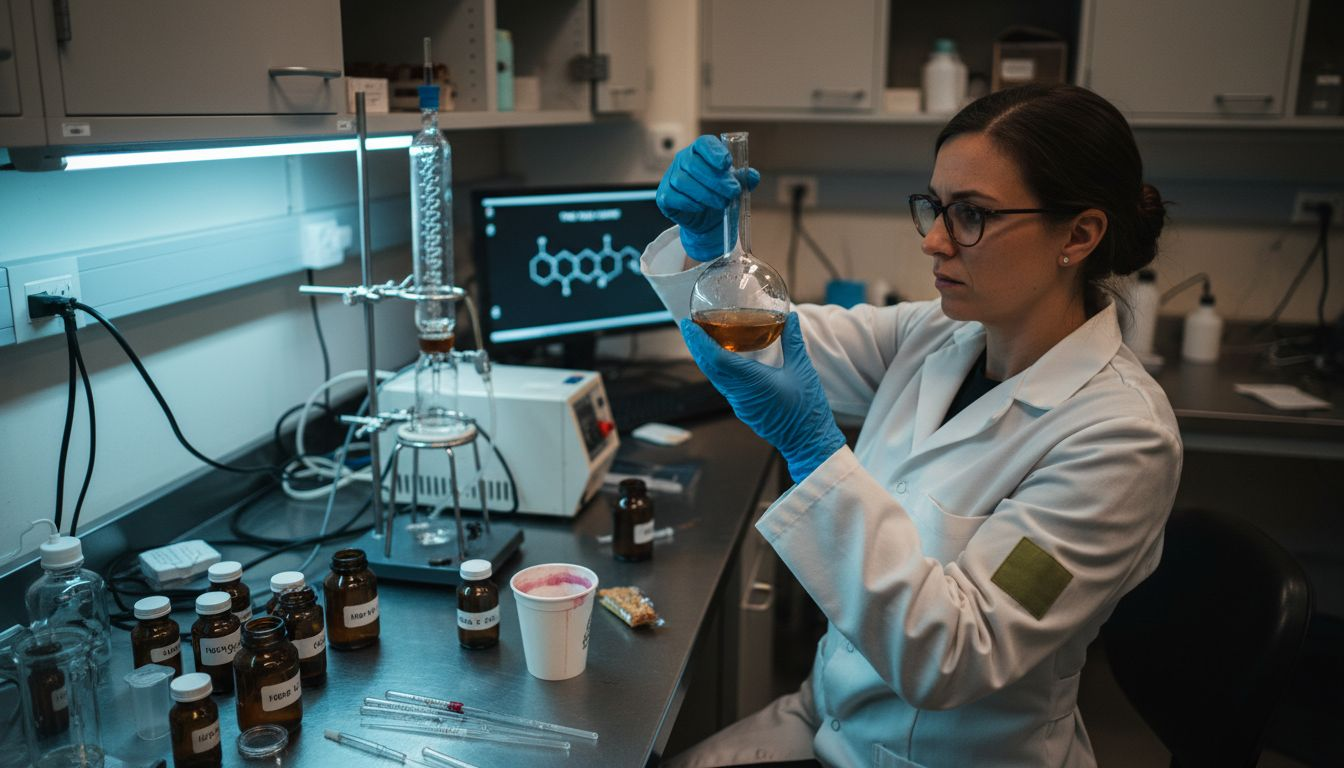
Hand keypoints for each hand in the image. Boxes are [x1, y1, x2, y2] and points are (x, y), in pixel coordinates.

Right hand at [656, 135, 761, 260]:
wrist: (707, 219)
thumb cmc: (719, 195)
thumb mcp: (735, 185)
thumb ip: (744, 179)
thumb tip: (752, 175)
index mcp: (700, 151)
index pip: (703, 143)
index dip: (714, 152)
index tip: (726, 164)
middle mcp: (682, 160)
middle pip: (693, 164)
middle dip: (716, 179)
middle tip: (733, 191)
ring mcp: (670, 177)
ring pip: (683, 181)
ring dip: (705, 194)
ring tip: (721, 203)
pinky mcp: (664, 196)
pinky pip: (674, 196)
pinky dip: (691, 203)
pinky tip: (703, 207)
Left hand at [681, 313, 845, 482]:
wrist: (808, 443)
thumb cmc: (807, 409)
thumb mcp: (803, 371)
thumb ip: (793, 342)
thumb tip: (791, 317)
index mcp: (752, 382)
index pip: (716, 359)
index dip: (700, 341)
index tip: (688, 325)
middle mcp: (739, 394)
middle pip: (709, 367)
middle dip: (695, 345)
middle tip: (687, 325)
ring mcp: (739, 404)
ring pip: (714, 377)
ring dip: (704, 357)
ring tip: (700, 337)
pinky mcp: (743, 409)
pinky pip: (723, 385)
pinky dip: (715, 368)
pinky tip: (719, 358)